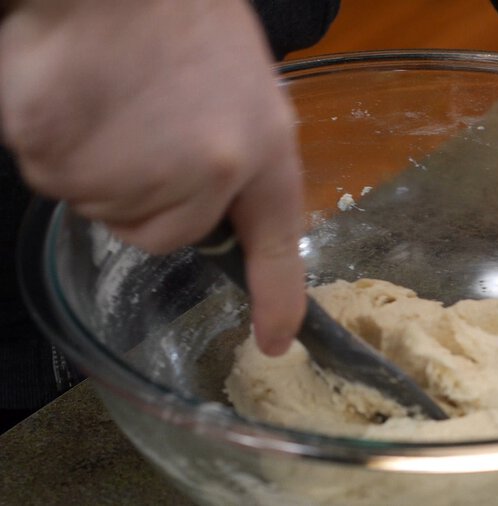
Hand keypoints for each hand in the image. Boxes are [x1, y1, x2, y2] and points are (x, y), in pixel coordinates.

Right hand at [0, 0, 303, 354]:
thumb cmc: (183, 16)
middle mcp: (205, 171)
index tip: (273, 339)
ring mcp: (129, 168)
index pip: (275, 240)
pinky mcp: (57, 153)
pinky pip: (50, 174)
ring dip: (97, 162)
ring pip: (100, 205)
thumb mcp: (245, 85)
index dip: (277, 296)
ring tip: (113, 94)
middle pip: (159, 233)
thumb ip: (236, 156)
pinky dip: (50, 140)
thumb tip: (208, 208)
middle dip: (147, 192)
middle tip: (145, 118)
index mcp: (259, 148)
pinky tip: (74, 90)